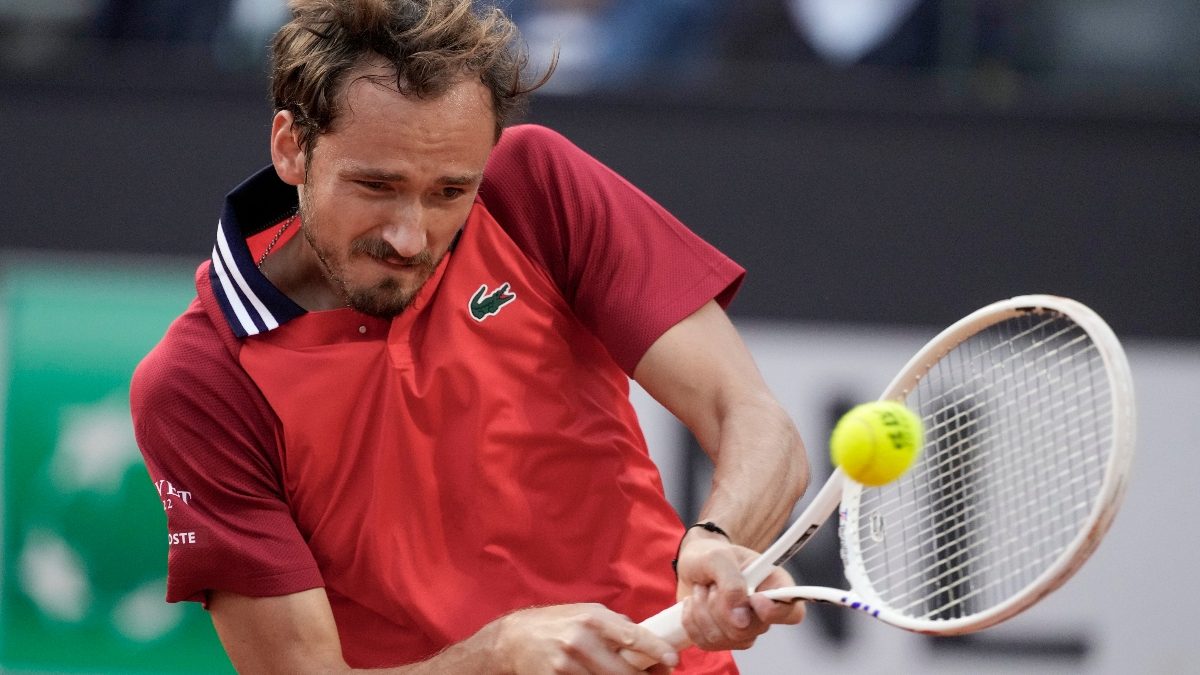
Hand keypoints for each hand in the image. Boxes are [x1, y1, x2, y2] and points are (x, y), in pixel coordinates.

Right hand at [493, 603, 678, 673]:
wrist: (514, 640)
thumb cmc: (557, 624)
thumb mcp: (587, 613)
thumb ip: (617, 626)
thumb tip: (650, 646)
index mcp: (592, 619)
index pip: (632, 637)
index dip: (656, 651)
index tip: (673, 661)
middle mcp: (580, 641)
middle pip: (624, 673)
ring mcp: (567, 665)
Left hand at [674, 530, 805, 650]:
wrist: (692, 564)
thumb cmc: (711, 556)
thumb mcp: (719, 556)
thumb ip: (731, 582)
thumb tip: (741, 618)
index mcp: (775, 587)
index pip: (792, 612)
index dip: (775, 612)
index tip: (754, 599)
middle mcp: (763, 613)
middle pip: (751, 630)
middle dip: (721, 606)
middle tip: (713, 583)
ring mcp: (743, 630)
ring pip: (726, 638)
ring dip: (703, 610)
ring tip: (702, 589)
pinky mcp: (721, 639)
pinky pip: (707, 643)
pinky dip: (692, 621)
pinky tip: (694, 604)